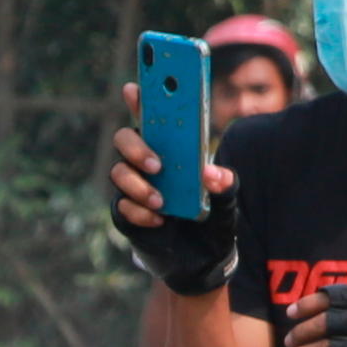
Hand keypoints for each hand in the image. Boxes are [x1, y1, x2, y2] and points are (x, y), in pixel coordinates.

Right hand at [105, 89, 239, 296]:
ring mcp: (133, 186)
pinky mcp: (127, 213)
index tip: (134, 87)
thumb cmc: (213, 219)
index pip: (151, 115)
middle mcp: (146, 161)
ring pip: (119, 172)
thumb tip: (212, 175)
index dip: (140, 98)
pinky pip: (122, 206)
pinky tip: (158, 219)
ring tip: (161, 202)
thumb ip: (225, 184)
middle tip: (158, 164)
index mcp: (170, 148)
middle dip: (137, 147)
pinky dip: (139, 212)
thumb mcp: (227, 199)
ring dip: (138, 185)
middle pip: (125, 139)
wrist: (203, 259)